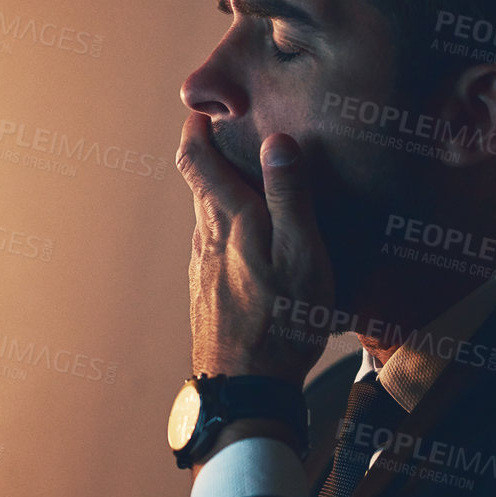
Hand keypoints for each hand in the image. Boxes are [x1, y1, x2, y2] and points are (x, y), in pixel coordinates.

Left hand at [176, 115, 333, 386]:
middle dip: (209, 155)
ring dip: (219, 192)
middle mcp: (206, 239)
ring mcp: (203, 268)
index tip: (203, 108)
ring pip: (205, 216)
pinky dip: (226, 226)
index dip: (195, 129)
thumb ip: (290, 197)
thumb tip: (277, 140)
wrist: (245, 389)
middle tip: (228, 132)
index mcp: (228, 221)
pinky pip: (213, 246)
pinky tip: (248, 241)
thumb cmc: (281, 322)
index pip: (196, 161)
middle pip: (198, 185)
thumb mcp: (300, 254)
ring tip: (246, 180)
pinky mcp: (208, 294)